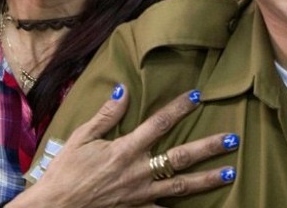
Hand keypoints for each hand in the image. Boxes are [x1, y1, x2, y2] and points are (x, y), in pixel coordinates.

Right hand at [9, 86, 237, 207]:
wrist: (54, 207)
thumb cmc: (64, 171)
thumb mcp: (81, 137)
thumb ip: (106, 115)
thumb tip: (124, 90)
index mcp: (124, 150)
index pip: (158, 124)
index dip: (179, 108)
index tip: (198, 96)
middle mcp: (137, 171)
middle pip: (180, 157)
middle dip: (208, 147)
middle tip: (232, 139)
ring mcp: (140, 194)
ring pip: (181, 186)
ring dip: (208, 179)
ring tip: (231, 173)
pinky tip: (200, 207)